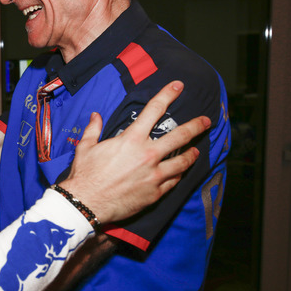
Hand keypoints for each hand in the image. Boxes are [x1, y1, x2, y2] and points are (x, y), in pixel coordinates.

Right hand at [59, 81, 209, 223]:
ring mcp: (154, 175)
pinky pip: (174, 181)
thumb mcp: (86, 147)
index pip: (154, 110)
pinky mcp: (155, 193)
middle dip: (196, 126)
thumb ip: (93, 129)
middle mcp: (147, 155)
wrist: (87, 203)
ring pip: (183, 161)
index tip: (178, 86)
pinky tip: (180, 172)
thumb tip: (95, 116)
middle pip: (180, 136)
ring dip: (192, 154)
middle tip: (206, 121)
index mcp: (131, 140)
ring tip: (196, 150)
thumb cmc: (85, 174)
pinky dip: (179, 174)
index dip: (167, 95)